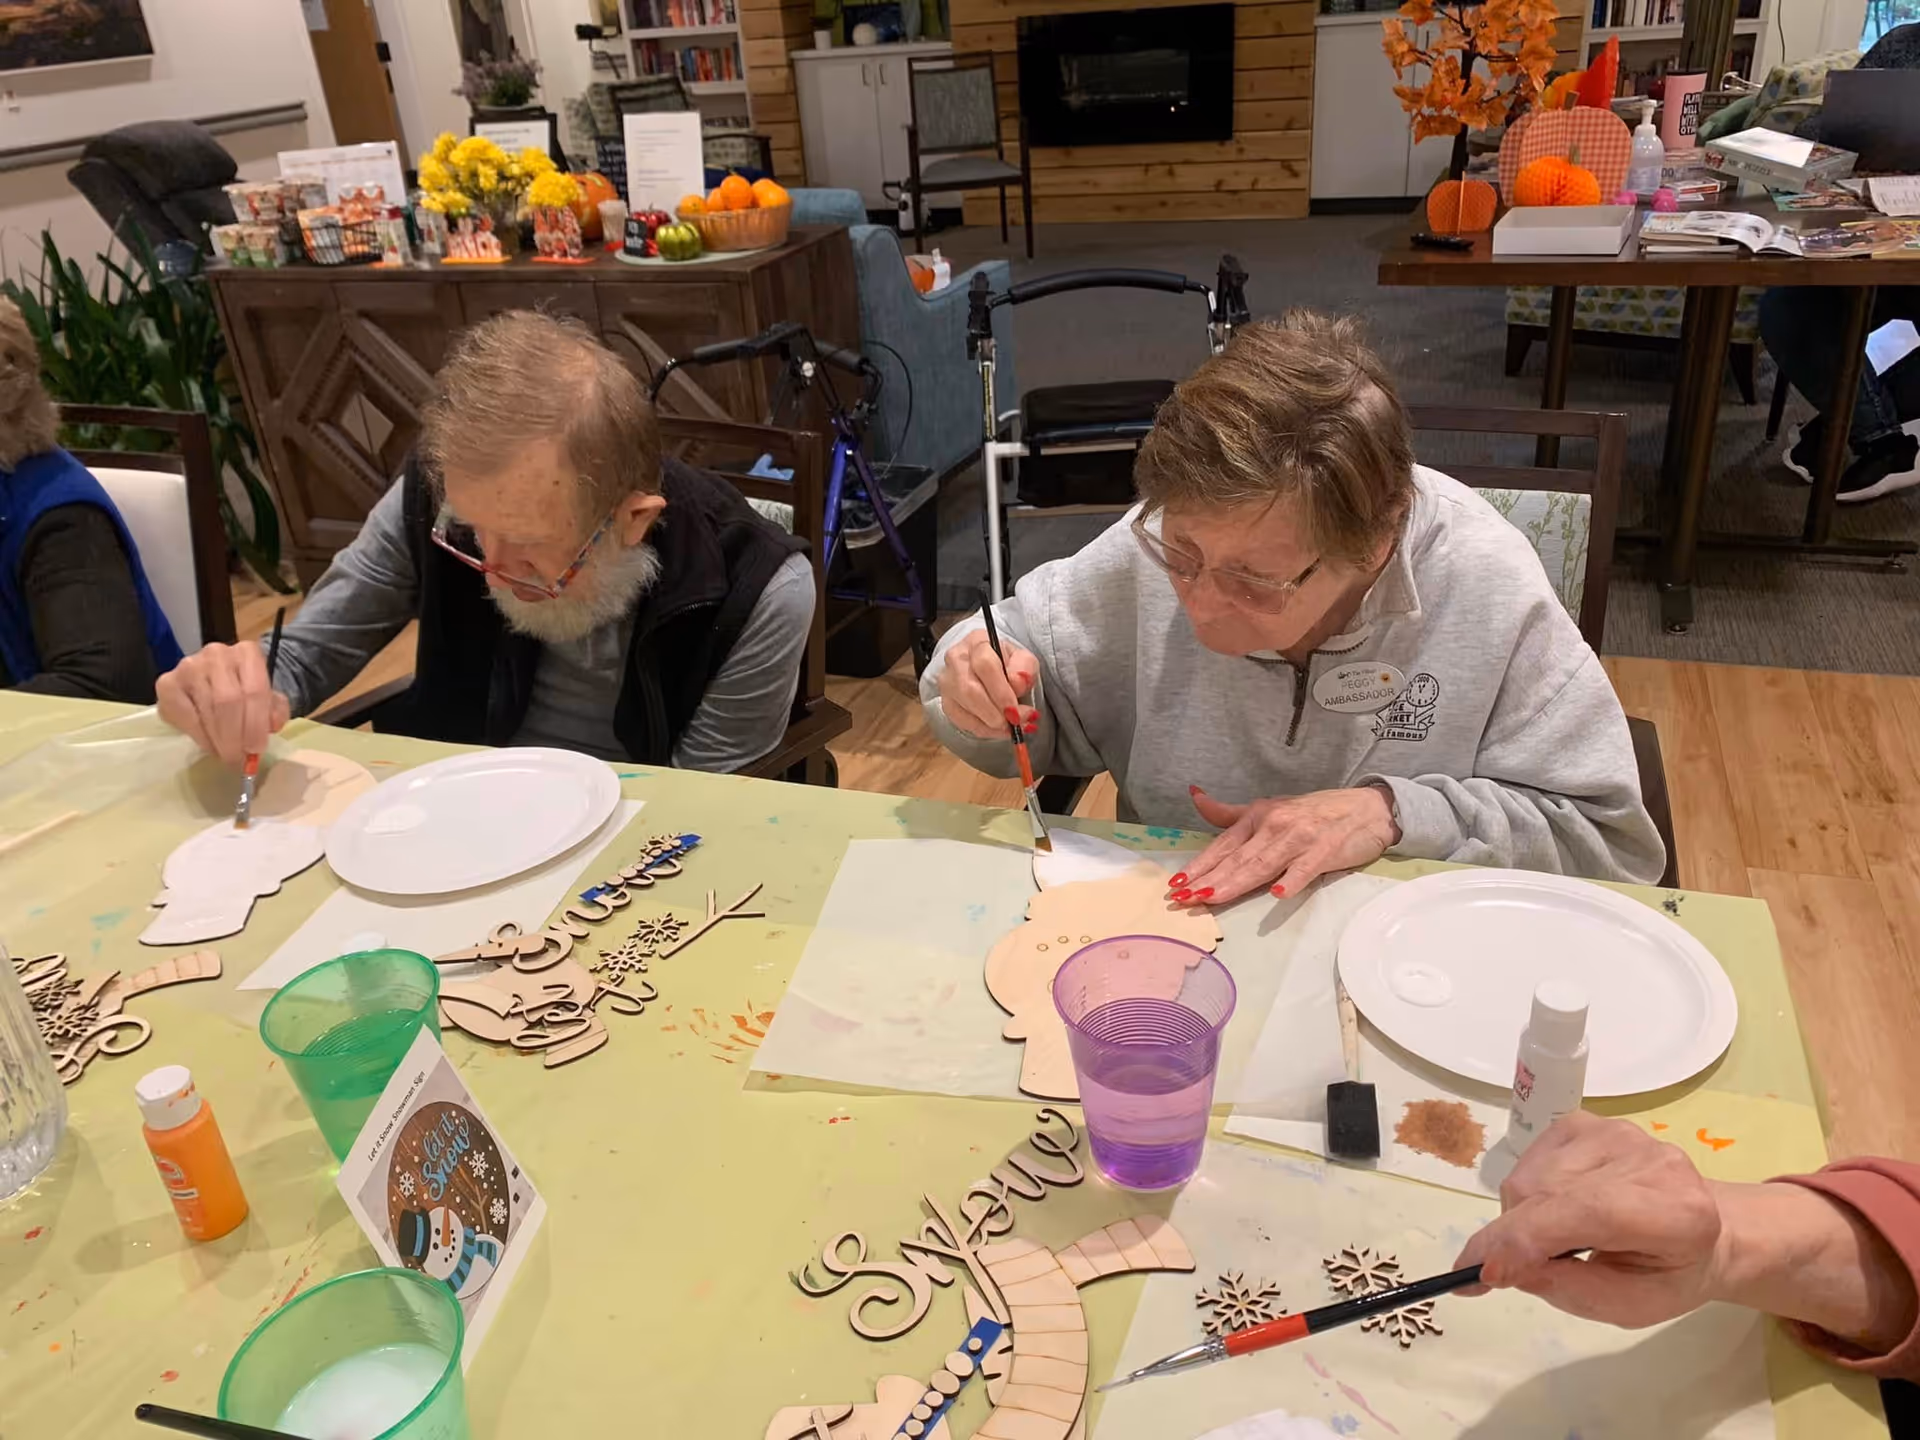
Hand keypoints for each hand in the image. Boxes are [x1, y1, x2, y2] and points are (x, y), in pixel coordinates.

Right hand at [156, 641, 290, 767]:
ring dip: (218, 739)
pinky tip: (208, 744)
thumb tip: (272, 725)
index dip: (255, 724)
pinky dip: (199, 735)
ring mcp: (188, 666)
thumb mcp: (268, 698)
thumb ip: (275, 710)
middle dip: (235, 736)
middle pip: (229, 700)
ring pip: (207, 709)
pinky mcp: (167, 683)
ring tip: (226, 754)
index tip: (255, 750)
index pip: (254, 690)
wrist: (213, 682)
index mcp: (247, 653)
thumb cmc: (244, 691)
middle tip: (238, 758)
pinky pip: (184, 715)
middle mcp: (216, 654)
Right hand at [935, 626, 1039, 741]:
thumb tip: (1017, 682)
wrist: (992, 671)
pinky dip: (984, 730)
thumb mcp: (1023, 660)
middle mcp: (956, 659)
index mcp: (977, 642)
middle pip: (970, 689)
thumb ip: (1025, 668)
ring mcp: (947, 682)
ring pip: (964, 708)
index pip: (984, 664)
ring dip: (991, 724)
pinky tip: (999, 729)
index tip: (1015, 709)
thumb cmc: (1008, 665)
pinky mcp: (946, 702)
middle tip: (1016, 722)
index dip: (1001, 691)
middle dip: (996, 712)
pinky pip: (962, 722)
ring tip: (1011, 726)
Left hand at [1168, 785, 1397, 905]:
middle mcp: (1275, 825)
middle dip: (1208, 880)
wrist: (1366, 808)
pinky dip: (1291, 881)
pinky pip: (1304, 868)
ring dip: (1236, 882)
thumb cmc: (1315, 812)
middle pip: (1237, 859)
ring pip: (1262, 865)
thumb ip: (1231, 813)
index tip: (1176, 884)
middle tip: (1184, 899)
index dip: (1200, 865)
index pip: (1223, 845)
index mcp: (1258, 817)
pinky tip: (1277, 895)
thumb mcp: (1271, 808)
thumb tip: (1195, 797)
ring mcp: (1299, 838)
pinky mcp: (1324, 851)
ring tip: (1212, 898)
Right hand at [1452, 1112, 1723, 1328]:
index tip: (1482, 1273)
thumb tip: (1501, 1267)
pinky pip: (1528, 1161)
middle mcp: (1646, 1158)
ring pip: (1528, 1178)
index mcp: (1676, 1211)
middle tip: (1514, 1271)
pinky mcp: (1584, 1121)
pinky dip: (1529, 1195)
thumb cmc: (1667, 1275)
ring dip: (1522, 1218)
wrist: (1702, 1228)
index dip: (1527, 1238)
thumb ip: (1571, 1289)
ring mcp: (1611, 1131)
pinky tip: (1560, 1209)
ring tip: (1560, 1239)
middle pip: (1545, 1192)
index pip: (1587, 1211)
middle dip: (1514, 1237)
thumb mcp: (1630, 1307)